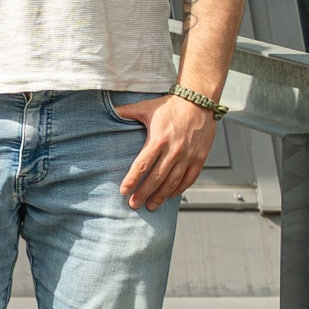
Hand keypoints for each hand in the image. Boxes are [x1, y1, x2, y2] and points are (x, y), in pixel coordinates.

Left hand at [115, 94, 216, 209]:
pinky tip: (170, 196)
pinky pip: (189, 179)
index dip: (132, 180)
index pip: (142, 165)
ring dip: (160, 196)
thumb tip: (109, 110)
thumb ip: (126, 112)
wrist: (199, 102)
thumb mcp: (145, 108)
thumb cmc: (170, 105)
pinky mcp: (200, 158)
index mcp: (158, 140)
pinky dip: (179, 189)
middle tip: (133, 204)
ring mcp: (188, 156)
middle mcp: (174, 150)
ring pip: (173, 182)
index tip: (123, 191)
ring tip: (151, 206)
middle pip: (156, 178)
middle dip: (143, 193)